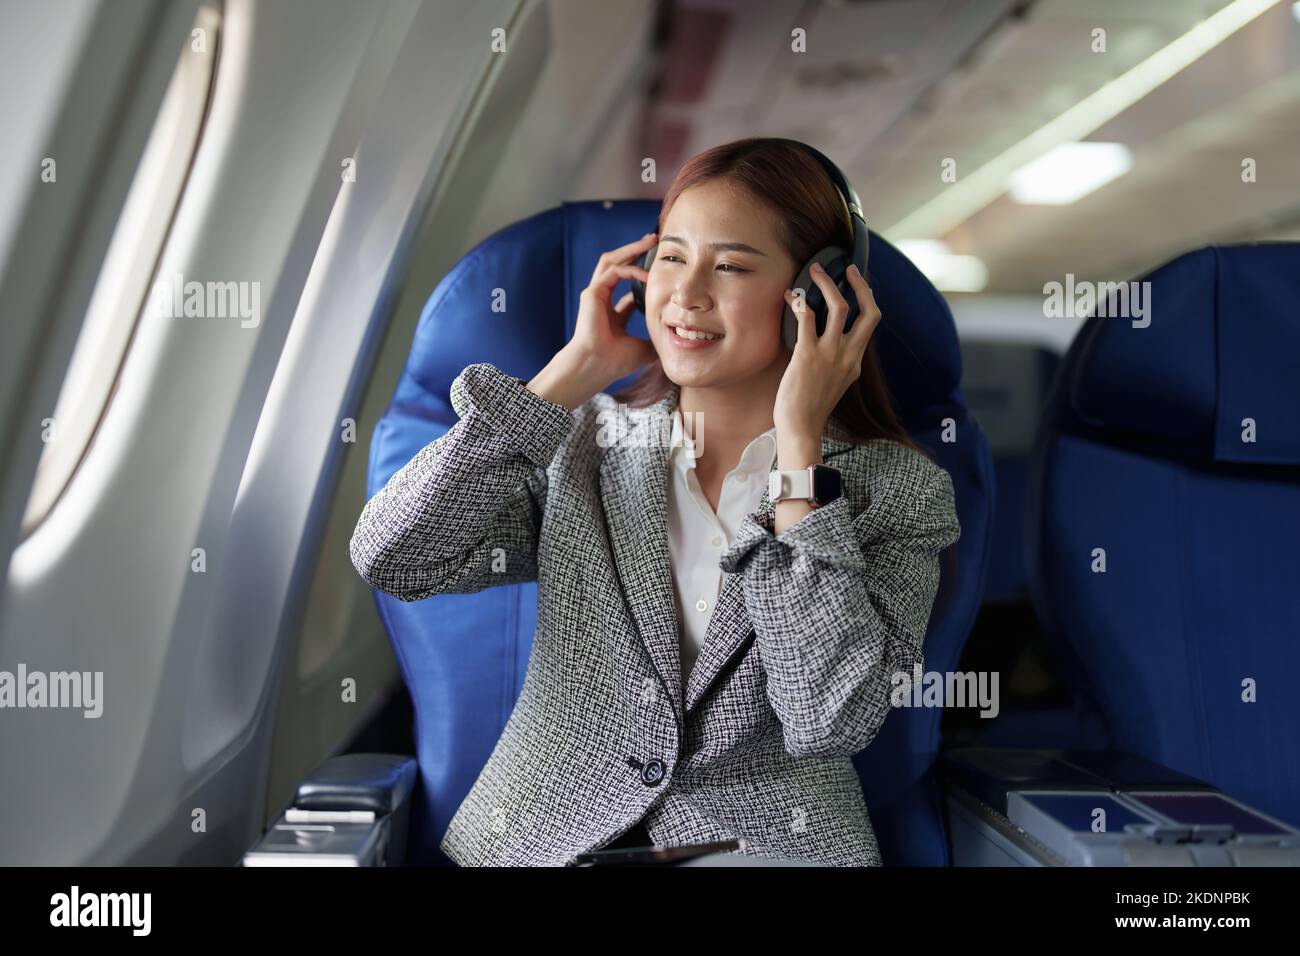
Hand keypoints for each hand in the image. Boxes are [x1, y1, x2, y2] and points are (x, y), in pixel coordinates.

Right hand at [565, 232, 659, 387]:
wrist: (596, 366)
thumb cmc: (615, 361)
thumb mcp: (644, 348)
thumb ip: (656, 340)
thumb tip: (675, 342)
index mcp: (612, 314)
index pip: (629, 290)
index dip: (645, 279)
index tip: (663, 272)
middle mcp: (602, 300)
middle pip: (619, 267)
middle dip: (636, 252)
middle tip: (655, 241)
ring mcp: (595, 295)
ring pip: (612, 261)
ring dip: (631, 249)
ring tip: (651, 241)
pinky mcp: (592, 293)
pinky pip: (612, 271)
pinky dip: (630, 269)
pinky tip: (646, 274)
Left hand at [774, 262, 881, 438]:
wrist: (801, 428)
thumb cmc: (810, 408)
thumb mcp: (833, 383)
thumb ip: (836, 363)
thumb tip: (826, 344)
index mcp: (855, 362)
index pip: (870, 324)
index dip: (866, 300)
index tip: (858, 284)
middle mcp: (848, 355)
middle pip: (869, 312)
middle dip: (862, 285)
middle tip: (849, 268)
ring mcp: (830, 354)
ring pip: (839, 307)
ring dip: (826, 284)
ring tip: (813, 271)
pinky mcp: (808, 355)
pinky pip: (807, 319)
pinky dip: (799, 302)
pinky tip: (791, 297)